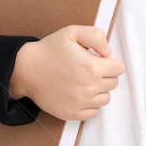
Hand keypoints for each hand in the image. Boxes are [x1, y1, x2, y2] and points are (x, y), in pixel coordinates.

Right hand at [9, 25, 124, 120]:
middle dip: (106, 75)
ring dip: (100, 90)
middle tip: (90, 69)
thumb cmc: (49, 50)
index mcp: (92, 67)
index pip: (119, 68)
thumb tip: (108, 53)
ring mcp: (80, 102)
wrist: (25, 69)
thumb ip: (96, 37)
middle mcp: (88, 87)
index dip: (110, 62)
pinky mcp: (71, 113)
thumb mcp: (72, 32)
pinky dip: (91, 104)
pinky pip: (94, 112)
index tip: (99, 60)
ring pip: (106, 98)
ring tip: (85, 81)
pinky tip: (81, 94)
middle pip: (114, 83)